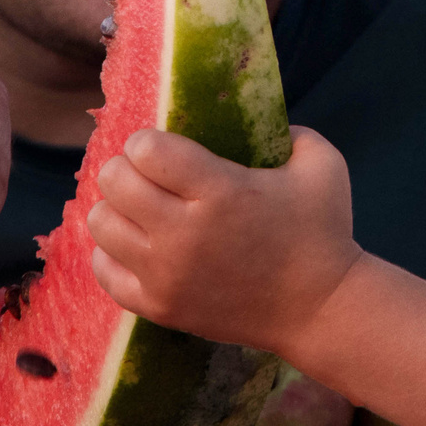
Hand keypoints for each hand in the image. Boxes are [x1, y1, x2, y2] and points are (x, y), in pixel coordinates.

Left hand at [87, 126, 362, 353]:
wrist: (321, 310)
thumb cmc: (323, 232)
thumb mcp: (322, 163)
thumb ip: (287, 130)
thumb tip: (251, 115)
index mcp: (221, 191)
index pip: (146, 149)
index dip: (148, 140)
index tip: (164, 147)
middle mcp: (184, 233)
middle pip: (114, 181)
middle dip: (127, 169)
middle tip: (149, 176)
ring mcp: (167, 275)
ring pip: (102, 224)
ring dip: (117, 209)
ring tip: (140, 210)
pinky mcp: (160, 308)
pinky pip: (104, 271)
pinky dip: (113, 254)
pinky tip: (138, 246)